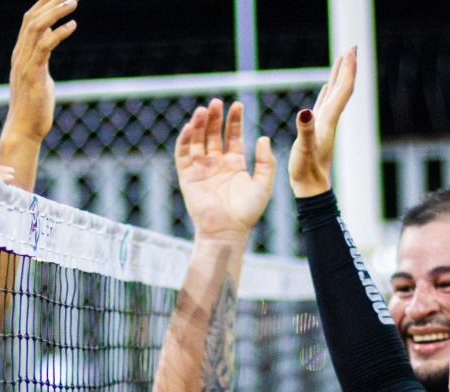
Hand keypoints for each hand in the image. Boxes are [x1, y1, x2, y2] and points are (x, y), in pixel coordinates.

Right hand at [3, 0, 78, 145]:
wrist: (24, 129)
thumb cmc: (34, 106)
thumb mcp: (39, 75)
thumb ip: (42, 57)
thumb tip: (49, 43)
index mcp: (21, 54)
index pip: (29, 20)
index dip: (43, 4)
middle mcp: (20, 55)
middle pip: (32, 18)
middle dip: (50, 2)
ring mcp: (25, 64)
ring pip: (36, 28)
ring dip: (55, 12)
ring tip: (73, 2)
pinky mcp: (33, 74)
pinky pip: (45, 46)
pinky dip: (59, 33)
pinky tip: (72, 25)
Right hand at [175, 100, 275, 241]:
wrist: (228, 231)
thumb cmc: (247, 212)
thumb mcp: (264, 184)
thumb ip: (266, 162)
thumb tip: (263, 138)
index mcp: (235, 164)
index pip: (233, 136)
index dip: (234, 120)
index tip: (237, 105)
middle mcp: (217, 164)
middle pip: (214, 134)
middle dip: (215, 118)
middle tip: (216, 103)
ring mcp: (201, 170)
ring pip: (198, 141)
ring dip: (199, 125)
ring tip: (203, 110)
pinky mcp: (188, 177)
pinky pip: (183, 155)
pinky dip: (185, 140)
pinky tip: (189, 127)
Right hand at [288, 46, 356, 197]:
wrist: (311, 190)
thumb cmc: (307, 172)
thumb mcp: (304, 150)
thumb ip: (306, 130)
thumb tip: (305, 111)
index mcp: (328, 120)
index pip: (342, 89)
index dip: (348, 69)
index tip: (351, 50)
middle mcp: (329, 120)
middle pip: (341, 88)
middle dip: (346, 67)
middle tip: (352, 47)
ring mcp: (324, 125)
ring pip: (334, 94)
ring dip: (338, 76)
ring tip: (341, 61)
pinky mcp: (317, 130)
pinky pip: (324, 104)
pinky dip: (327, 91)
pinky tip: (326, 87)